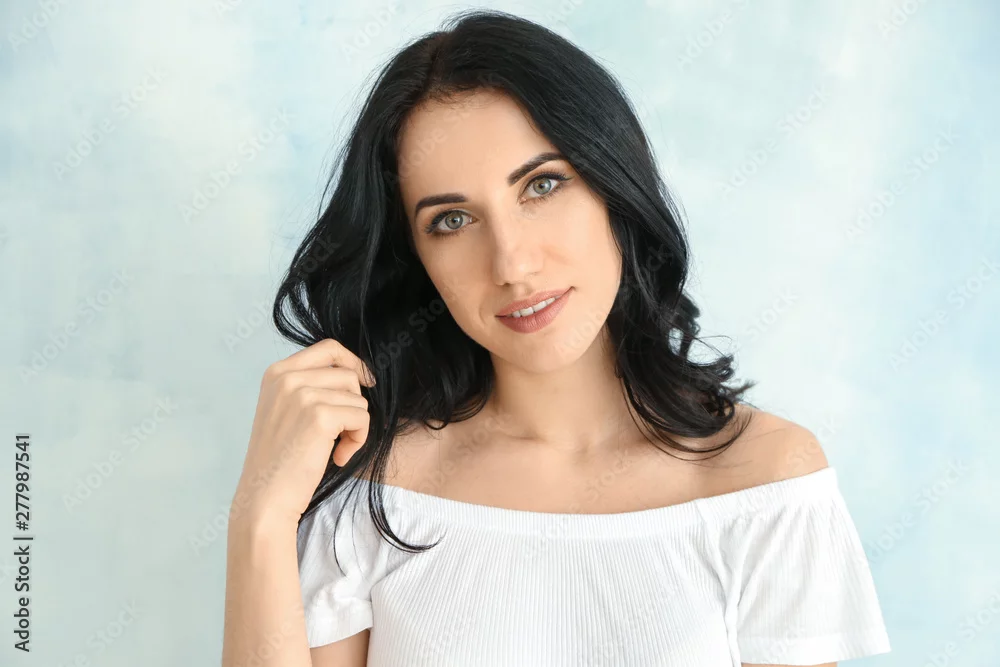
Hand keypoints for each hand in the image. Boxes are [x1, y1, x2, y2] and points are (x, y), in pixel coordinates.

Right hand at [234, 338, 376, 525]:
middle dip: (353, 405)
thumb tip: (355, 373)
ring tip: (335, 449)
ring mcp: (302, 395)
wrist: (265, 498)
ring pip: (358, 398)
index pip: (329, 347)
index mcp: (276, 373)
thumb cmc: (281, 461)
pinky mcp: (319, 416)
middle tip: (340, 433)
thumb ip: (309, 387)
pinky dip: (358, 440)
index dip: (353, 362)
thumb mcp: (285, 411)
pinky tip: (338, 457)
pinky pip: (362, 417)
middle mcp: (287, 378)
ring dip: (355, 427)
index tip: (366, 382)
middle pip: (348, 375)